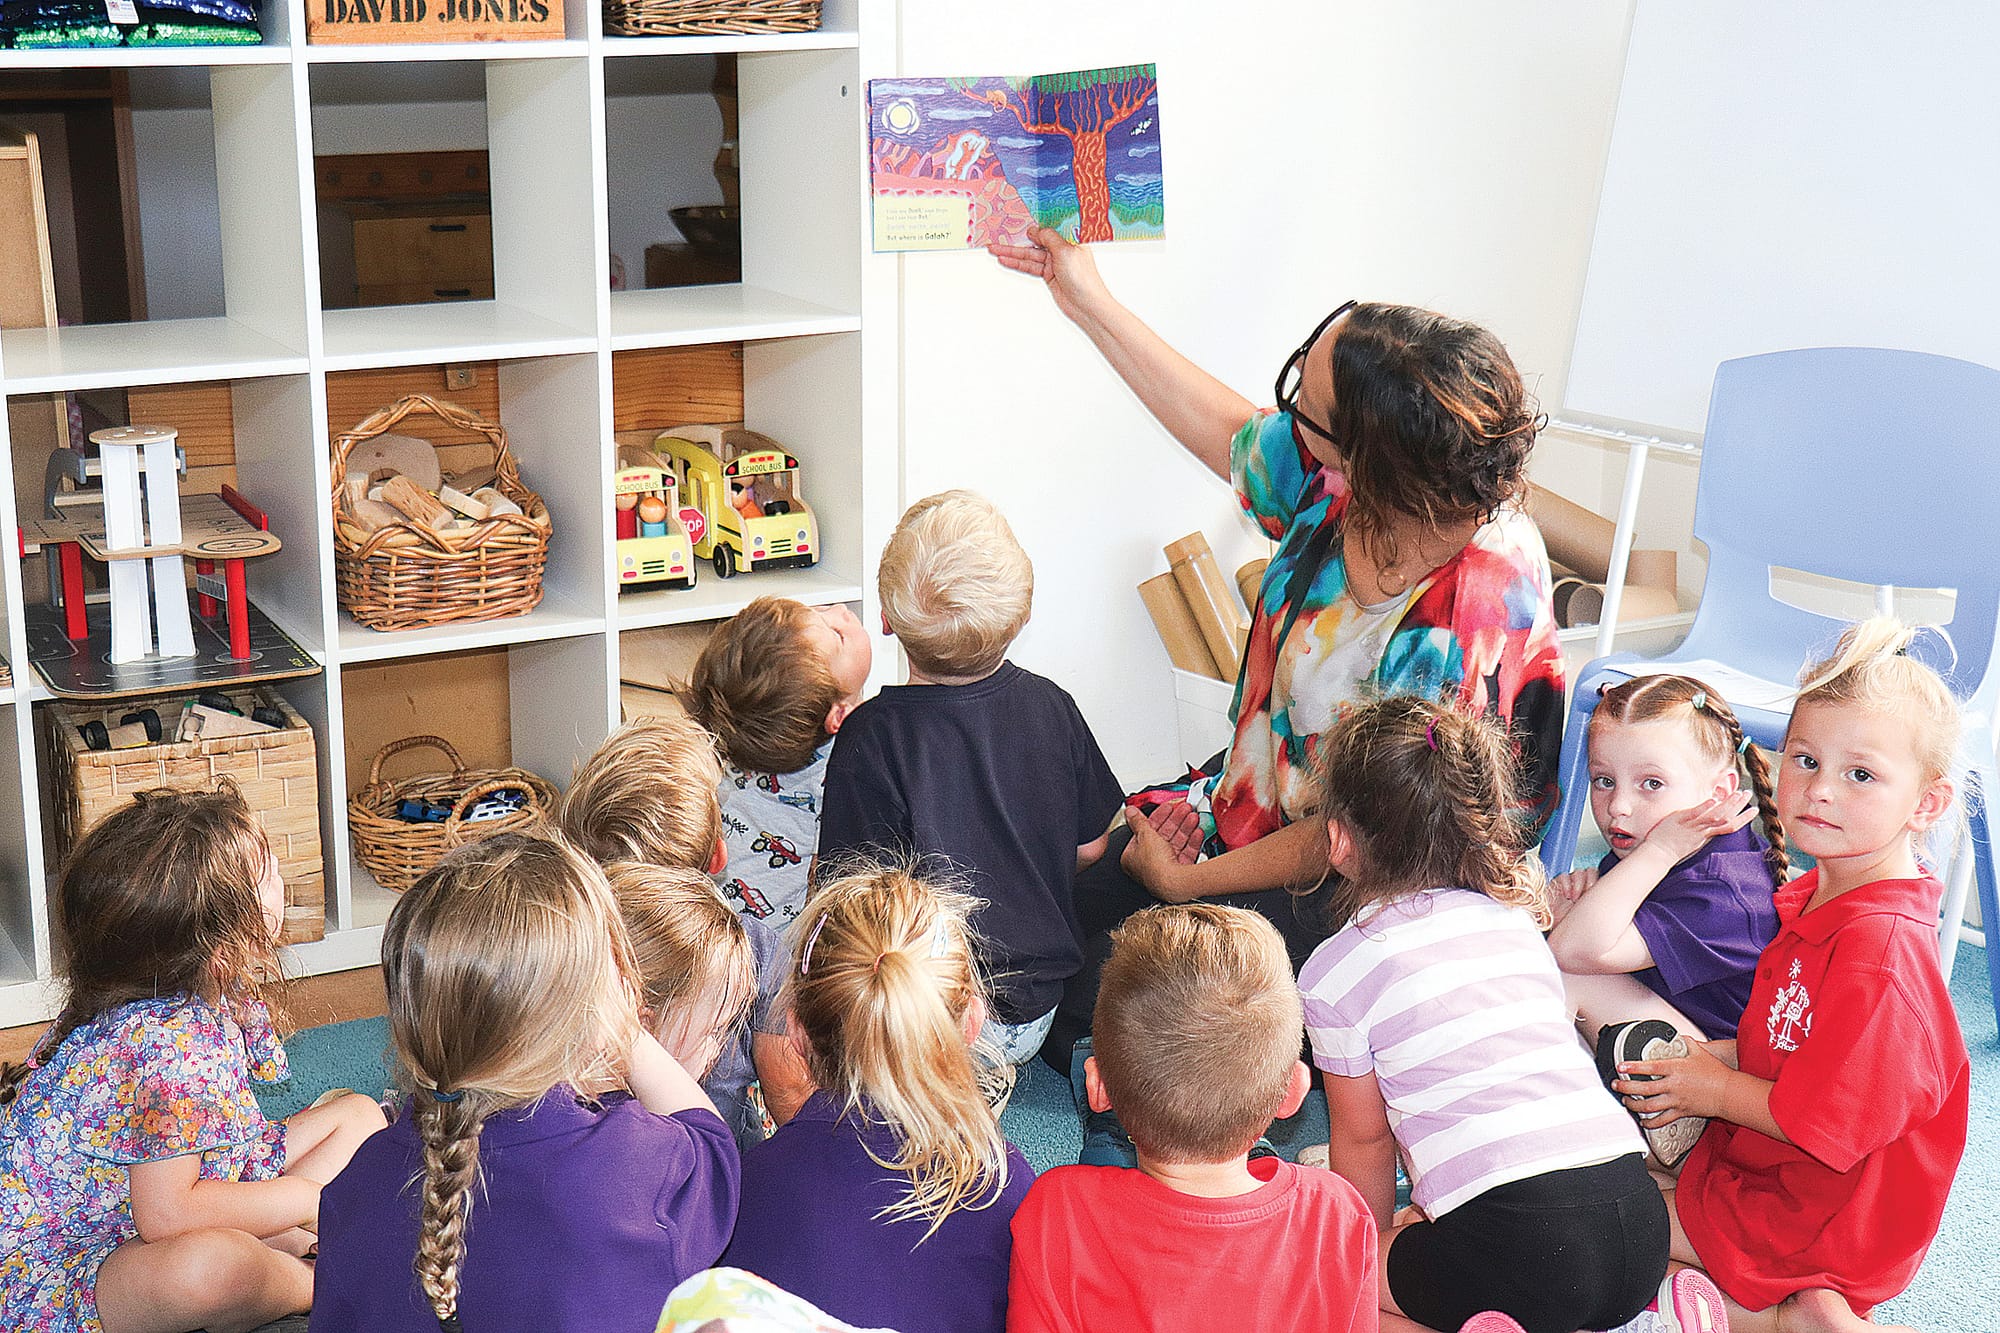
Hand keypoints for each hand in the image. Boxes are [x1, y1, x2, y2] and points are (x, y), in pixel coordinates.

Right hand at [988, 225, 1112, 326]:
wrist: (1086, 306)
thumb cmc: (1083, 278)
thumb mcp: (1065, 251)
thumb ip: (1049, 238)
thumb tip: (1035, 230)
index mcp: (1070, 238)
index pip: (1049, 226)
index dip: (1034, 221)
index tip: (1018, 216)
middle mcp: (1062, 248)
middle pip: (1035, 241)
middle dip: (1017, 239)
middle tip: (999, 235)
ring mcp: (1054, 262)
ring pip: (1029, 255)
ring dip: (1012, 253)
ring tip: (994, 249)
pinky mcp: (1048, 275)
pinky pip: (1029, 267)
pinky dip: (1017, 264)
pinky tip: (1005, 260)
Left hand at [1122, 808, 1200, 902]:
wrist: (1174, 884)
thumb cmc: (1154, 866)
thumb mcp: (1144, 836)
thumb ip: (1138, 821)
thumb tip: (1129, 812)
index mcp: (1133, 856)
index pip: (1146, 831)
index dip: (1158, 816)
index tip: (1168, 806)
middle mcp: (1149, 863)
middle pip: (1163, 836)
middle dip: (1175, 819)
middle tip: (1184, 808)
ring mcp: (1166, 868)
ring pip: (1176, 843)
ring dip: (1185, 827)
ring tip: (1193, 816)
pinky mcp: (1181, 872)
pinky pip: (1187, 853)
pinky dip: (1193, 841)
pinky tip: (1198, 831)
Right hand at [1546, 867, 1598, 923]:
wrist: (1553, 926)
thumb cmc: (1572, 924)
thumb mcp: (1589, 917)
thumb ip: (1598, 908)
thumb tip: (1613, 909)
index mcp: (1593, 891)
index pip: (1601, 878)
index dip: (1599, 882)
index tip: (1597, 895)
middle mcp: (1582, 885)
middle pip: (1591, 872)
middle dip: (1590, 881)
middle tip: (1587, 893)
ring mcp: (1570, 883)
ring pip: (1579, 872)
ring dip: (1578, 883)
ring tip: (1574, 898)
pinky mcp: (1557, 883)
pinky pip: (1564, 876)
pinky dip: (1566, 884)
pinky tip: (1566, 895)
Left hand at [1611, 1036, 1731, 1124]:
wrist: (1730, 1093)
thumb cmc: (1716, 1073)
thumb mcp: (1700, 1052)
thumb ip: (1686, 1043)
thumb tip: (1679, 1036)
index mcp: (1675, 1068)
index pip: (1648, 1067)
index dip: (1632, 1067)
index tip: (1620, 1067)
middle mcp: (1673, 1085)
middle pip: (1643, 1088)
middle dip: (1625, 1088)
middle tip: (1616, 1085)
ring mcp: (1676, 1100)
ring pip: (1649, 1106)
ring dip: (1633, 1105)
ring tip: (1625, 1101)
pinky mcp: (1682, 1112)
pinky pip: (1662, 1120)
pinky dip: (1650, 1122)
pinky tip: (1643, 1121)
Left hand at [1634, 792, 1756, 865]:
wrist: (1658, 854)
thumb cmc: (1673, 846)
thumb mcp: (1693, 837)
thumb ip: (1703, 827)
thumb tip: (1711, 815)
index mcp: (1706, 835)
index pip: (1730, 826)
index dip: (1743, 818)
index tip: (1755, 809)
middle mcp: (1702, 831)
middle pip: (1725, 819)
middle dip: (1739, 806)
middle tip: (1749, 794)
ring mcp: (1692, 826)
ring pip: (1714, 816)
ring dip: (1727, 805)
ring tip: (1738, 794)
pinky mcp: (1680, 821)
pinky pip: (1694, 814)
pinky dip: (1704, 807)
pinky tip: (1713, 799)